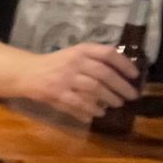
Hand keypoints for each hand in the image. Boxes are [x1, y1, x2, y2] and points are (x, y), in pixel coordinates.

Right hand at [21, 43, 140, 120]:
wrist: (27, 72)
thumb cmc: (55, 64)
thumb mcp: (74, 55)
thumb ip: (94, 61)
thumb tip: (122, 75)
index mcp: (80, 50)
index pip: (108, 53)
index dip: (124, 64)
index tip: (134, 75)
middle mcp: (74, 62)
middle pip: (104, 73)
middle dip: (121, 86)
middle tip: (132, 95)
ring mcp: (65, 78)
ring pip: (94, 88)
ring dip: (109, 98)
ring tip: (118, 104)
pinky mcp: (57, 93)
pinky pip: (79, 102)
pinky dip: (91, 108)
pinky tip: (98, 113)